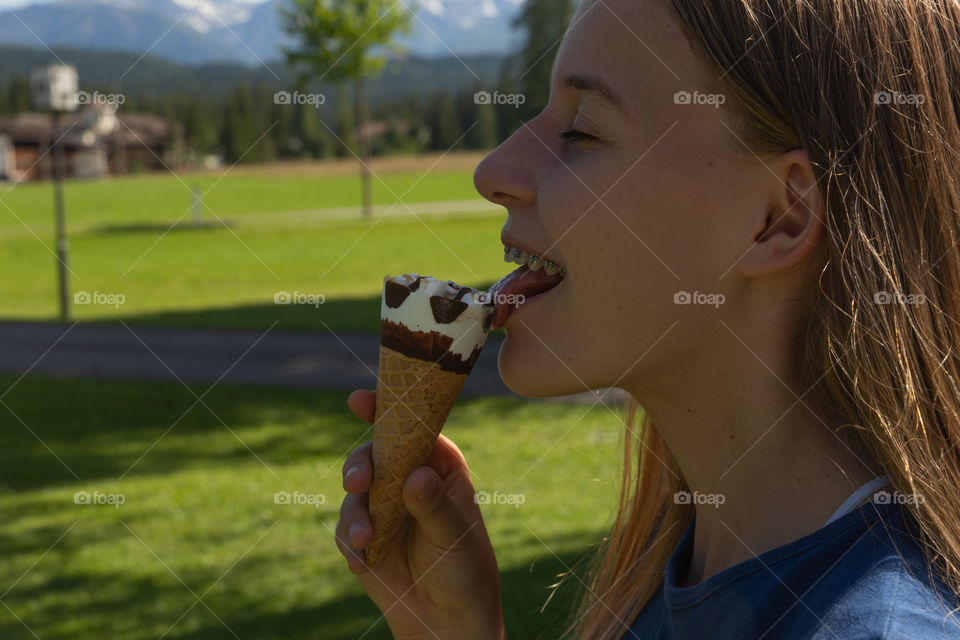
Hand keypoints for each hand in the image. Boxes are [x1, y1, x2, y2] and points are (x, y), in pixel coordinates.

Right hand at [336, 389, 505, 639]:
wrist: (448, 623)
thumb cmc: (466, 570)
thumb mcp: (455, 534)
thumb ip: (433, 505)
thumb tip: (413, 476)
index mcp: (439, 466)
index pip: (413, 428)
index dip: (387, 409)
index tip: (360, 399)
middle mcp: (408, 479)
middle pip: (374, 453)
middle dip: (360, 464)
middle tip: (358, 481)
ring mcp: (384, 507)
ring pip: (355, 491)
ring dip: (354, 513)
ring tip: (364, 539)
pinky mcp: (364, 537)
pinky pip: (345, 529)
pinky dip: (350, 542)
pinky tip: (362, 563)